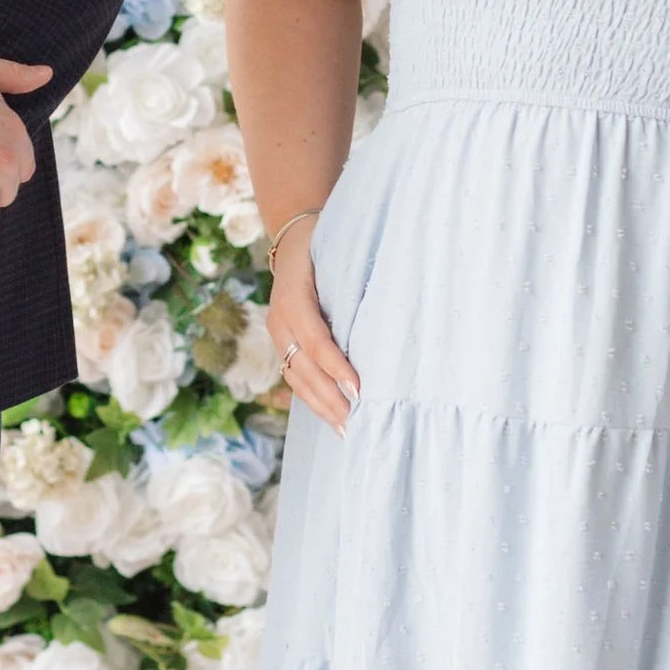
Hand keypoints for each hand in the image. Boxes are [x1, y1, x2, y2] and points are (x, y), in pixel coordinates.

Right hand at [269, 226, 358, 435]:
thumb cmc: (326, 244)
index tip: (358, 388)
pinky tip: (331, 415)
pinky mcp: (282, 343)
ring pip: (296, 377)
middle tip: (355, 421)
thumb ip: (353, 282)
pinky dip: (312, 398)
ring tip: (345, 429)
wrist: (293, 240)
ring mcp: (277, 334)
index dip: (335, 366)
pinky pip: (295, 376)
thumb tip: (392, 306)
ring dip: (320, 405)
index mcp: (292, 296)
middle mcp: (279, 320)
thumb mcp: (337, 254)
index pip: (315, 340)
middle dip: (329, 397)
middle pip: (303, 367)